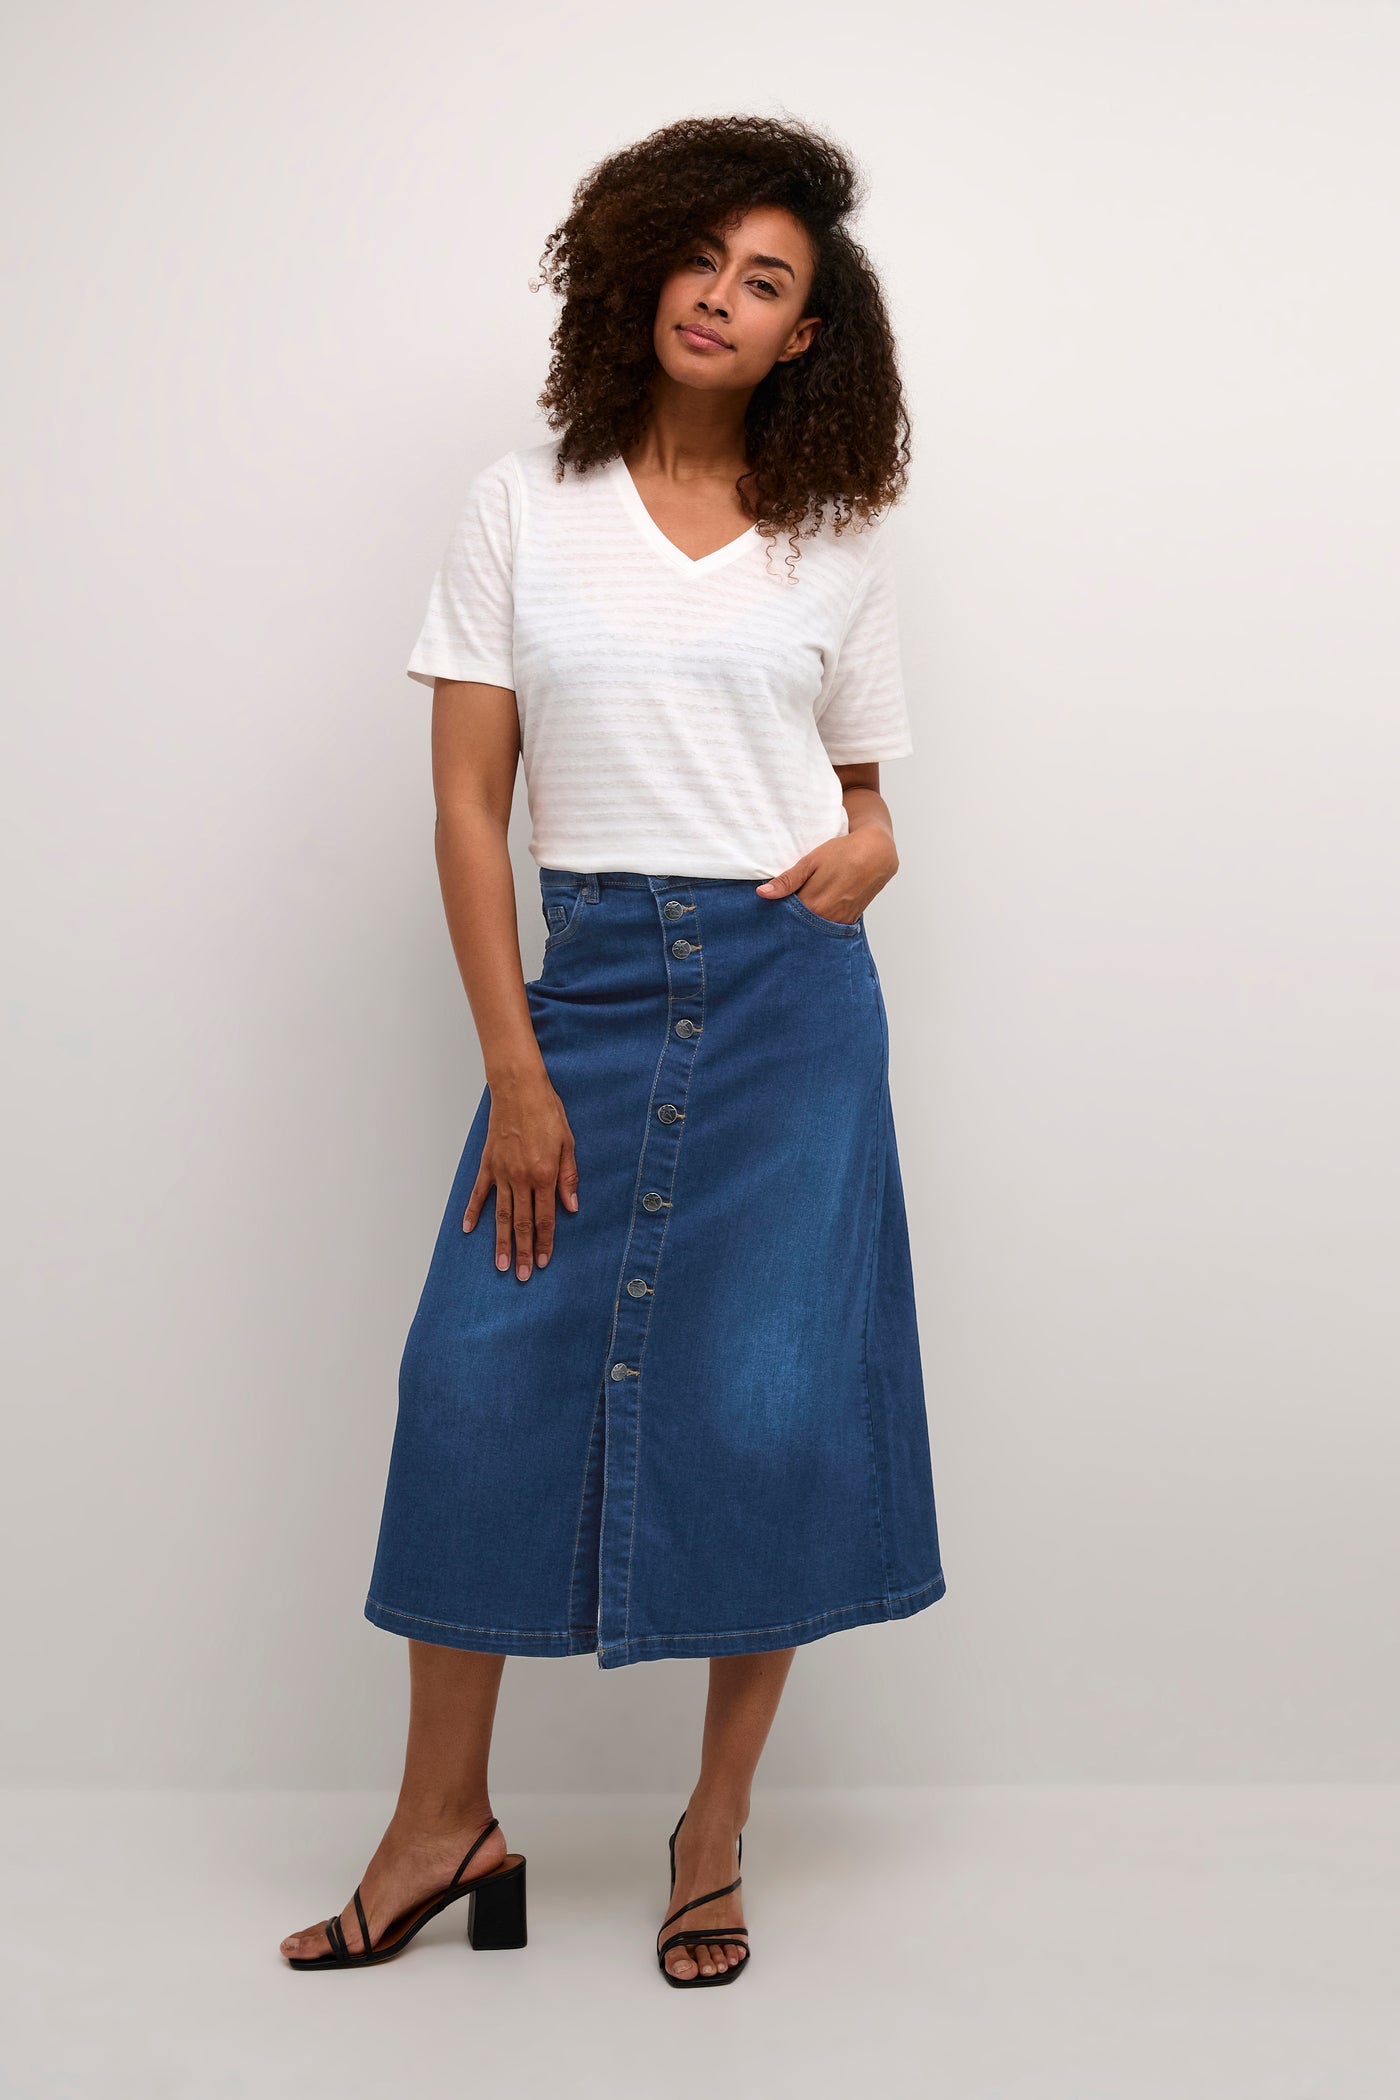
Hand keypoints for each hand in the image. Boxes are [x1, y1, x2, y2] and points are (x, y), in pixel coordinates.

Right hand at [462, 1069, 578, 1279]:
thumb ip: (569, 1176)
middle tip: (523, 1275)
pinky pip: (479, 1193)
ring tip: (501, 1264)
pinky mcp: (488, 1164)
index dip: (546, 1242)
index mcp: (544, 1175)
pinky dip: (473, 1212)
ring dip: (501, 1242)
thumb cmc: (547, 1112)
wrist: (519, 1089)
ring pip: (501, 1215)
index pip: (545, 1218)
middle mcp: (521, 1178)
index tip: (545, 1262)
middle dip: (524, 1251)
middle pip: (522, 1223)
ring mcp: (502, 1173)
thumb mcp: (568, 1143)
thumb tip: (571, 1206)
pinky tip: (469, 1229)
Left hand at [755, 829, 897, 923]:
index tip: (767, 910)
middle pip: (799, 927)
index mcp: (813, 903)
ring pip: (815, 929)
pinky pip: (829, 928)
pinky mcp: (850, 921)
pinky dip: (820, 924)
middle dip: (789, 922)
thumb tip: (763, 894)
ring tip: (799, 911)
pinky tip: (816, 914)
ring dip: (805, 924)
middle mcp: (826, 917)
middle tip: (781, 912)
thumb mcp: (810, 862)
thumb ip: (787, 881)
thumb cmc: (843, 853)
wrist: (876, 853)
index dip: (775, 914)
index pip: (785, 918)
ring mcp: (839, 921)